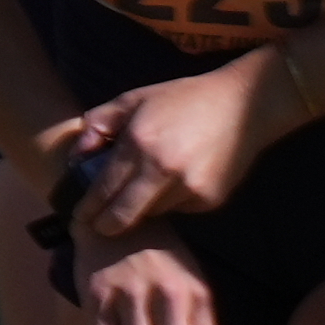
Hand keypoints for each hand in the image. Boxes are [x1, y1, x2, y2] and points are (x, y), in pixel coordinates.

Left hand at [52, 59, 278, 241]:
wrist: (247, 105)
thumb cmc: (186, 98)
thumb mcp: (135, 99)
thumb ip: (99, 123)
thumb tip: (77, 157)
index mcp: (139, 143)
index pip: (101, 191)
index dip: (86, 210)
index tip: (80, 218)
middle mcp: (162, 169)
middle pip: (121, 218)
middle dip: (106, 225)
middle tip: (100, 225)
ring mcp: (188, 187)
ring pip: (150, 213)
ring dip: (143, 207)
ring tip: (146, 190)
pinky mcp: (209, 198)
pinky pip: (178, 208)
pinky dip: (172, 200)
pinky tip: (180, 179)